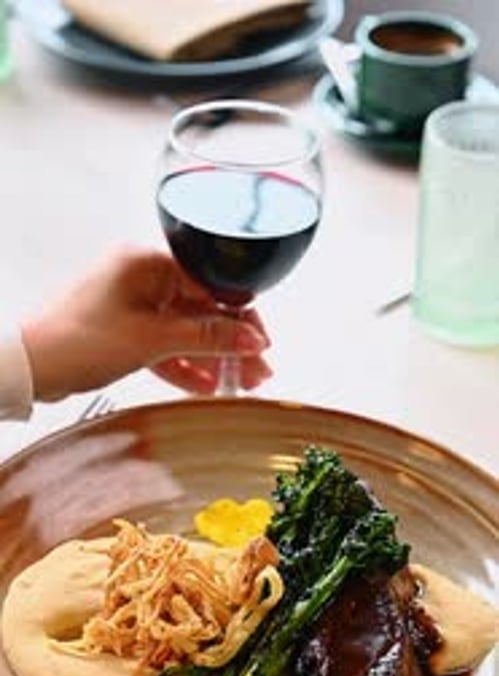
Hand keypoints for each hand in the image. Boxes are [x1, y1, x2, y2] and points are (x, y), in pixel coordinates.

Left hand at [22, 248, 271, 399]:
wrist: (30, 366)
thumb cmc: (74, 340)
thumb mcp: (151, 340)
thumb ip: (205, 339)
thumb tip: (249, 339)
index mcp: (149, 262)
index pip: (212, 283)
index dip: (240, 315)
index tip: (260, 342)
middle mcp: (142, 277)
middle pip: (202, 309)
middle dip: (231, 342)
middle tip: (257, 368)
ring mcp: (133, 304)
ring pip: (185, 330)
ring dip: (212, 357)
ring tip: (241, 382)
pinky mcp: (125, 329)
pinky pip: (165, 344)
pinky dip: (184, 364)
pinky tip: (206, 384)